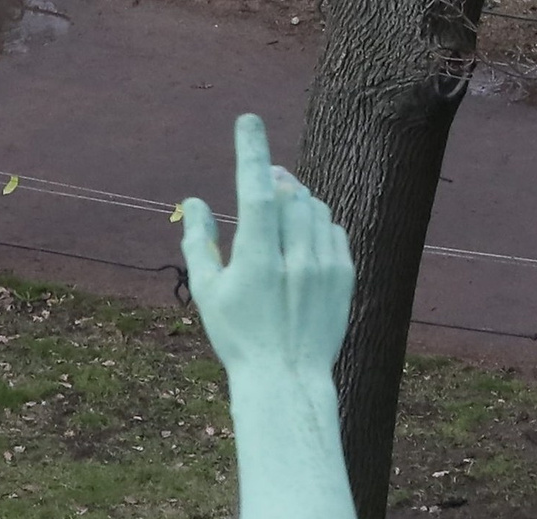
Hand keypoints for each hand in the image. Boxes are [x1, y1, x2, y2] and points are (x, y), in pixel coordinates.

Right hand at [180, 116, 352, 390]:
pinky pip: (332, 228)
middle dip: (274, 179)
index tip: (247, 120)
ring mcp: (323, 265)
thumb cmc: (239, 338)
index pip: (255, 189)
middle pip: (287, 193)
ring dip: (295, 200)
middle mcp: (294, 258)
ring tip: (281, 213)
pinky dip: (316, 223)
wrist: (287, 379)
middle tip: (264, 178)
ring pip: (312, 206)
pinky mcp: (343, 273)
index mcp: (256, 261)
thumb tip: (193, 201)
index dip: (251, 150)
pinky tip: (302, 240)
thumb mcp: (209, 295)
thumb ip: (198, 243)